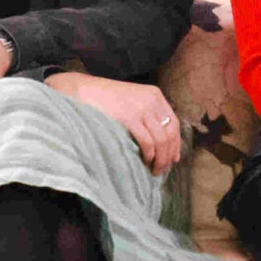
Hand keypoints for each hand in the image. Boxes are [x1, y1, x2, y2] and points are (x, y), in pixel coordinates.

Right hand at [49, 71, 181, 175]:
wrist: (84, 90)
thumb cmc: (105, 99)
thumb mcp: (133, 100)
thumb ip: (146, 113)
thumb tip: (159, 141)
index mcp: (155, 95)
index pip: (173, 122)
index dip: (176, 143)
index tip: (174, 158)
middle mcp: (152, 100)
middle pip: (169, 133)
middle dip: (168, 155)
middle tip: (162, 169)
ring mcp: (141, 108)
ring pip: (161, 140)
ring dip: (160, 159)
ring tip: (154, 170)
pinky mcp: (130, 117)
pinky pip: (147, 141)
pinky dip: (149, 154)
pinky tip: (145, 160)